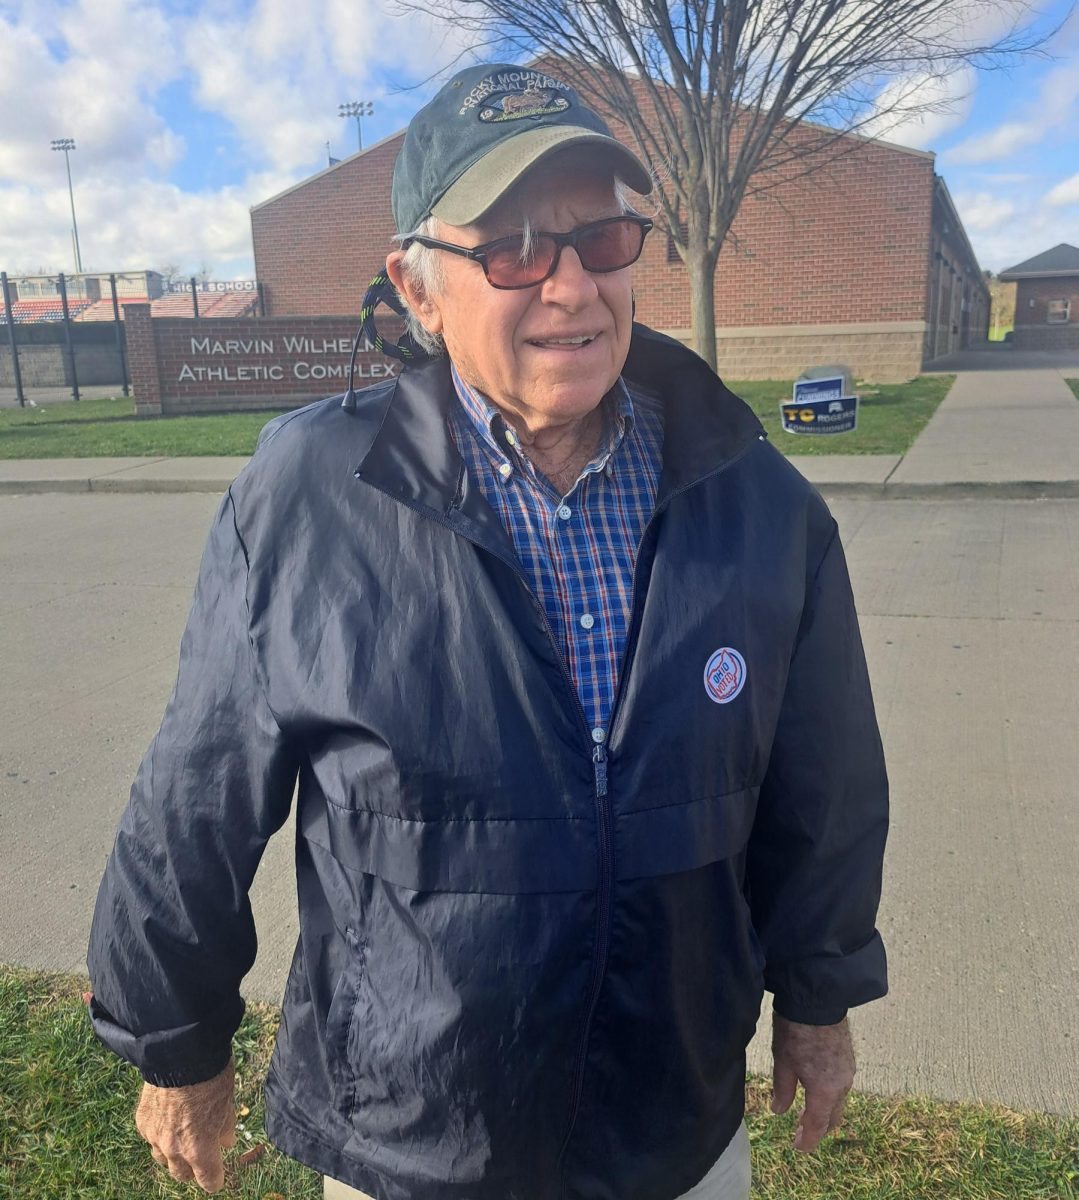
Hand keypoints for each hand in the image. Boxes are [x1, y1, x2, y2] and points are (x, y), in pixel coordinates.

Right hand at [134, 1058, 235, 1192]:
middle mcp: (174, 1149)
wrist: (182, 1054)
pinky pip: (151, 1137)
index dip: (215, 1179)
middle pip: (182, 1174)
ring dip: (174, 1155)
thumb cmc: (211, 1076)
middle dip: (193, 1169)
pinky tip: (169, 1121)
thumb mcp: (228, 1103)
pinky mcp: (142, 1121)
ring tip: (183, 1141)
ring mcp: (154, 1136)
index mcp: (199, 1148)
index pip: (207, 1179)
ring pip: (162, 1159)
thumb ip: (225, 1127)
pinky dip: (160, 1135)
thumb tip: (227, 1142)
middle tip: (202, 1159)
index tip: (218, 1177)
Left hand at [770, 1014, 854, 1152]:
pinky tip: (817, 1090)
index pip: (818, 1125)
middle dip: (817, 1127)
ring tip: (806, 1112)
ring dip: (823, 1110)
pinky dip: (829, 1095)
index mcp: (825, 1092)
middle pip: (832, 1117)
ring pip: (838, 1101)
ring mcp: (848, 1071)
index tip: (799, 1147)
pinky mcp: (848, 1059)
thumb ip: (783, 1090)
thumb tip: (779, 1111)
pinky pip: (841, 1086)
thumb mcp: (783, 1062)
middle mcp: (842, 1086)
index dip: (808, 1139)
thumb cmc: (796, 1030)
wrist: (818, 1000)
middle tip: (801, 1132)